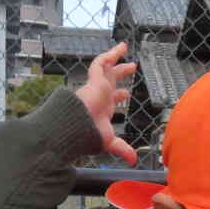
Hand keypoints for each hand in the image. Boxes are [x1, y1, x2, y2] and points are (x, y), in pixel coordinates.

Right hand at [77, 44, 138, 165]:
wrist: (76, 126)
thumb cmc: (88, 134)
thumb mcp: (110, 141)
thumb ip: (122, 149)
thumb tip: (132, 161)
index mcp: (102, 107)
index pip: (111, 99)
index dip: (120, 96)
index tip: (126, 93)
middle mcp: (100, 94)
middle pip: (111, 79)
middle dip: (121, 73)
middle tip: (132, 67)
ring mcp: (96, 86)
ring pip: (106, 67)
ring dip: (115, 57)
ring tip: (124, 47)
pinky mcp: (94, 79)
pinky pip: (100, 62)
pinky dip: (109, 55)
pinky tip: (120, 48)